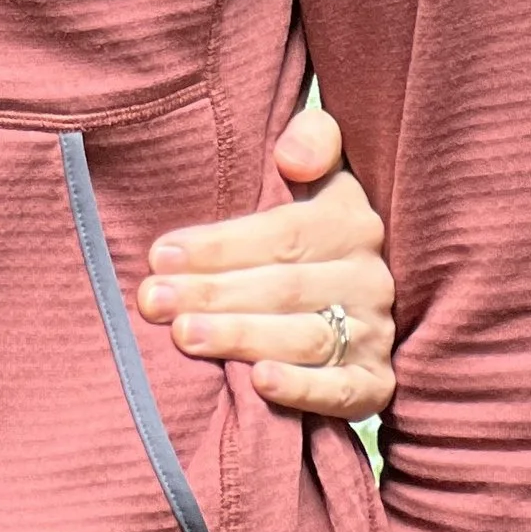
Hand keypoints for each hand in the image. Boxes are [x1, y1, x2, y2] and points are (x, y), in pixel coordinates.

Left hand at [138, 102, 395, 419]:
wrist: (347, 287)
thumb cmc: (306, 222)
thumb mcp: (318, 168)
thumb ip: (312, 139)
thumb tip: (292, 158)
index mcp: (352, 221)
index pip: (283, 234)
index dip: (220, 246)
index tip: (161, 255)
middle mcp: (371, 278)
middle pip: (284, 287)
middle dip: (212, 294)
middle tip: (153, 300)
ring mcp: (375, 334)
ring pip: (306, 338)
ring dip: (240, 338)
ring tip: (183, 336)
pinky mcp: (377, 384)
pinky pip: (343, 391)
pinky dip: (303, 390)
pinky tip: (259, 383)